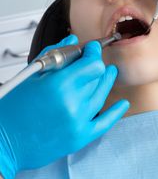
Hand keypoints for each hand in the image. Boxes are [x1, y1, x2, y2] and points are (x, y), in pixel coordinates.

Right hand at [0, 35, 128, 178]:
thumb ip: (56, 54)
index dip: (94, 53)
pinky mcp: (79, 137)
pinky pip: (105, 123)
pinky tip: (122, 104)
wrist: (4, 141)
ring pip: (102, 94)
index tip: (93, 48)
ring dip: (106, 81)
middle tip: (94, 60)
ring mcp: (78, 122)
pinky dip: (115, 112)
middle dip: (97, 65)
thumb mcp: (33, 74)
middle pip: (98, 77)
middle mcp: (72, 103)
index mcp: (59, 85)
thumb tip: (73, 40)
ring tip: (108, 73)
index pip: (92, 63)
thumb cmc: (14, 108)